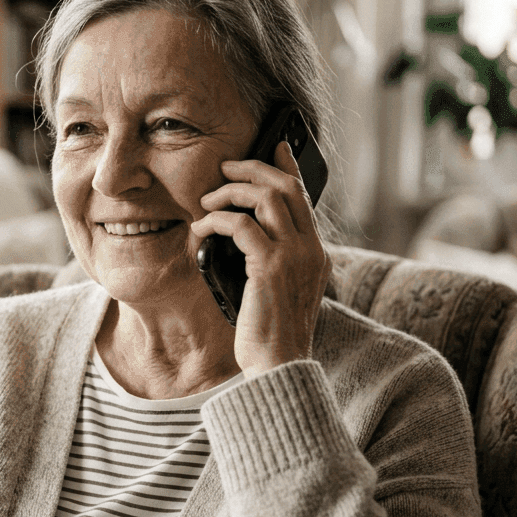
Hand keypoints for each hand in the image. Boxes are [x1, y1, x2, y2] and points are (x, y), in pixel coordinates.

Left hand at [190, 139, 330, 376]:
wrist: (279, 368)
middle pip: (286, 187)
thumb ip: (272, 262)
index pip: (303, 198)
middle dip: (253, 168)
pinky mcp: (270, 268)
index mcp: (315, 255)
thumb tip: (245, 237)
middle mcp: (310, 251)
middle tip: (225, 167)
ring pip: (266, 198)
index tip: (273, 147)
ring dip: (231, 192)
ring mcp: (294, 258)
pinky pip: (242, 226)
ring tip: (207, 200)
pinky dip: (218, 220)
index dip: (287, 168)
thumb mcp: (278, 292)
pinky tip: (201, 228)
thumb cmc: (271, 336)